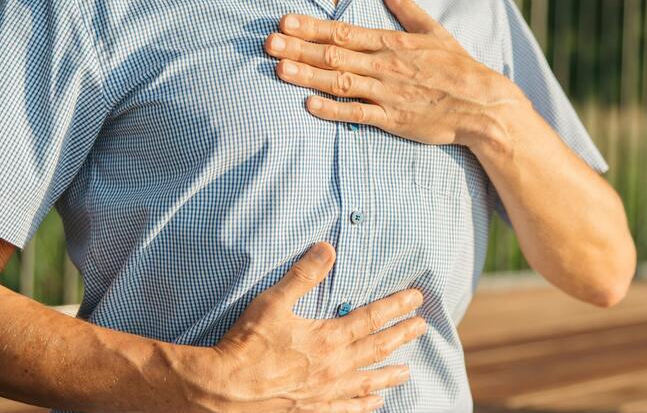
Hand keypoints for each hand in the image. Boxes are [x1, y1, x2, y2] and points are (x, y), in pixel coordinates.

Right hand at [184, 242, 426, 410]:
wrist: (223, 389)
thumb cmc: (247, 344)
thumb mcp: (273, 301)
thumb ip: (303, 275)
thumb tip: (327, 248)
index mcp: (328, 338)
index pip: (372, 318)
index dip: (397, 307)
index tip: (417, 299)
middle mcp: (334, 367)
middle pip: (378, 348)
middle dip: (402, 336)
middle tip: (423, 328)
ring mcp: (325, 392)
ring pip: (368, 382)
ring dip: (390, 374)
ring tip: (408, 372)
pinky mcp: (312, 410)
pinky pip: (346, 409)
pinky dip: (364, 406)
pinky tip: (374, 405)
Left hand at [263, 0, 527, 145]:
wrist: (483, 105)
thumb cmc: (458, 68)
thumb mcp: (434, 31)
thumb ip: (406, 7)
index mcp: (393, 42)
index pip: (344, 32)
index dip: (312, 27)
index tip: (285, 21)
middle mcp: (386, 65)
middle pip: (334, 55)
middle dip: (298, 49)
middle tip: (267, 43)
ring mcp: (388, 93)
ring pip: (340, 82)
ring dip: (307, 76)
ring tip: (278, 69)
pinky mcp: (393, 119)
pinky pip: (358, 114)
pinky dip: (333, 110)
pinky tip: (309, 105)